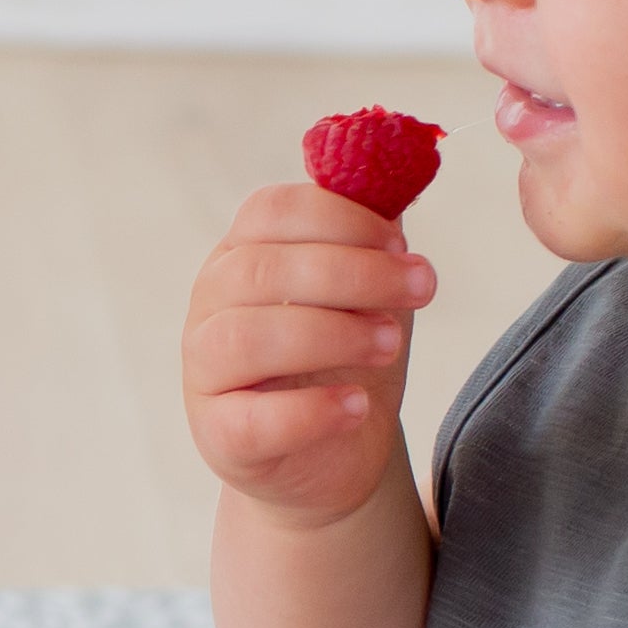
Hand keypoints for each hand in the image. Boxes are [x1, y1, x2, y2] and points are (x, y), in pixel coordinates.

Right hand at [181, 184, 434, 525]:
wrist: (334, 455)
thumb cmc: (345, 360)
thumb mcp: (366, 290)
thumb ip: (372, 236)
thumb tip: (398, 172)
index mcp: (243, 254)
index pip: (271, 212)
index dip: (340, 218)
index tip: (403, 242)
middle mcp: (212, 305)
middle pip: (263, 269)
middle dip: (353, 274)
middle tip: (421, 288)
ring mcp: (205, 372)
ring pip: (248, 337)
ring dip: (332, 334)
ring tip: (391, 344)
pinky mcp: (219, 434)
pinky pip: (252, 419)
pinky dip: (311, 411)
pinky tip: (357, 406)